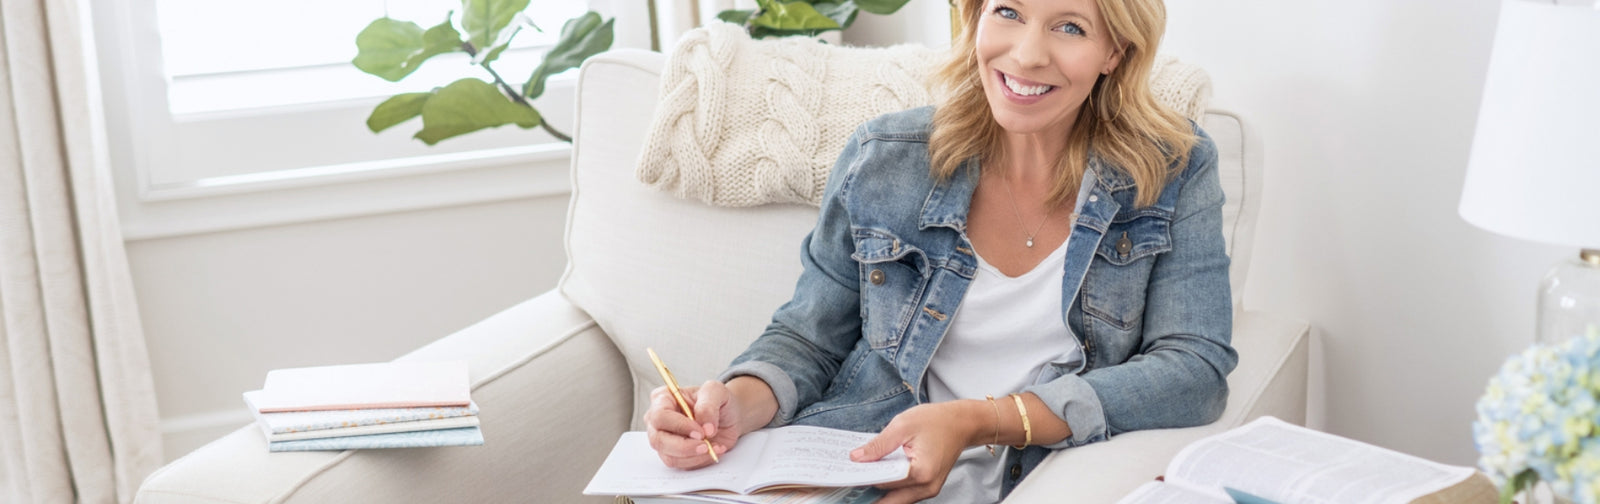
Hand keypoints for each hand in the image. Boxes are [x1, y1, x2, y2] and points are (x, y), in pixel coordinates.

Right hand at [644, 380, 742, 468]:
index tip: (700, 431)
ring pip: (670, 457)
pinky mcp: (674, 454)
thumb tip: (705, 427)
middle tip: (705, 445)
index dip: (679, 426)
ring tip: (714, 447)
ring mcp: (664, 439)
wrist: (728, 415)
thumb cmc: (717, 400)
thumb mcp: (716, 391)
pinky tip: (713, 450)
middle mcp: (658, 421)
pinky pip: (682, 465)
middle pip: (659, 440)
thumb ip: (708, 405)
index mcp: (663, 399)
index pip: (660, 416)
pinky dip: (700, 460)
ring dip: (695, 456)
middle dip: (684, 446)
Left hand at [850, 402, 978, 503]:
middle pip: (888, 500)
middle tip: (850, 482)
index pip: (882, 483)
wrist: (962, 423)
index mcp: (920, 472)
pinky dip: (889, 487)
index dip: (862, 478)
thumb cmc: (937, 421)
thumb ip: (878, 444)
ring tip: (860, 478)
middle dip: (868, 493)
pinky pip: (904, 494)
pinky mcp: (927, 487)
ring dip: (878, 491)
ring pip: (896, 500)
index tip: (844, 476)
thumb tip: (856, 458)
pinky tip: (877, 475)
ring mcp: (928, 490)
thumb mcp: (903, 425)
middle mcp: (926, 487)